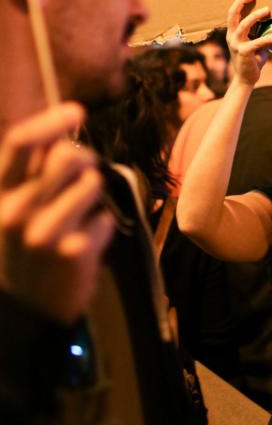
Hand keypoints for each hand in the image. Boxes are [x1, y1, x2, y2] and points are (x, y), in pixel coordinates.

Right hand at [0, 103, 114, 324]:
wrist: (24, 314)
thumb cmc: (22, 249)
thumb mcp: (13, 208)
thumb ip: (30, 171)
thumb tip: (59, 126)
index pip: (22, 141)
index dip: (51, 119)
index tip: (76, 110)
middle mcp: (15, 211)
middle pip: (65, 155)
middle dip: (83, 157)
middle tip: (82, 173)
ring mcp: (43, 233)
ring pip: (92, 182)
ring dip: (92, 194)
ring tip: (78, 214)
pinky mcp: (72, 252)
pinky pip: (104, 217)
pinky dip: (100, 227)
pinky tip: (82, 244)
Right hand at [225, 0, 271, 88]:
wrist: (245, 79)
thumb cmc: (252, 60)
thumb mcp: (255, 44)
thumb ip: (262, 35)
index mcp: (232, 33)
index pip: (232, 14)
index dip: (239, 2)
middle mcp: (232, 37)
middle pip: (232, 15)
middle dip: (241, 3)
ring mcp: (236, 44)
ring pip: (243, 25)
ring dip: (255, 16)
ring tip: (267, 9)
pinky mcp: (244, 53)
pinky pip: (257, 43)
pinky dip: (268, 39)